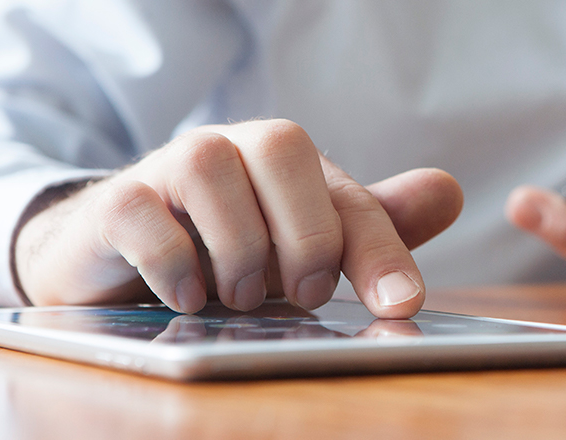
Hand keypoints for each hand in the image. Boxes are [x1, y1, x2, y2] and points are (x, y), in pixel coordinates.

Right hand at [15, 119, 461, 317]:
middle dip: (307, 232)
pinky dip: (173, 262)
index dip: (381, 250)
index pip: (348, 195)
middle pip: (281, 147)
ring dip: (238, 248)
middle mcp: (230, 150)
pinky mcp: (116, 205)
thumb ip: (371, 225)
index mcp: (287, 162)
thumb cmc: (228, 249)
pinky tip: (188, 296)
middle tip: (306, 293)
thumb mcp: (304, 246)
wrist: (121, 254)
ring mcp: (167, 170)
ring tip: (241, 297)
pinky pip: (142, 215)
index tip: (403, 303)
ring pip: (208, 169)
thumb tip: (449, 192)